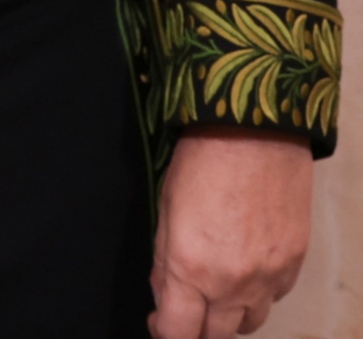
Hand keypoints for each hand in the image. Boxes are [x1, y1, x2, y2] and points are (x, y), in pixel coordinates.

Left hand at [151, 127, 312, 336]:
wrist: (256, 135)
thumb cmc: (199, 163)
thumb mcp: (165, 209)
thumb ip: (164, 261)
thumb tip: (165, 295)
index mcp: (190, 269)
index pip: (178, 332)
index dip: (164, 332)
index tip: (158, 321)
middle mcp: (232, 284)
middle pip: (216, 336)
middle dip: (197, 329)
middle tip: (187, 306)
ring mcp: (268, 279)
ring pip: (248, 323)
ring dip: (229, 316)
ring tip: (216, 290)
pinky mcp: (294, 267)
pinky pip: (274, 298)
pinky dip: (257, 294)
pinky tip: (245, 269)